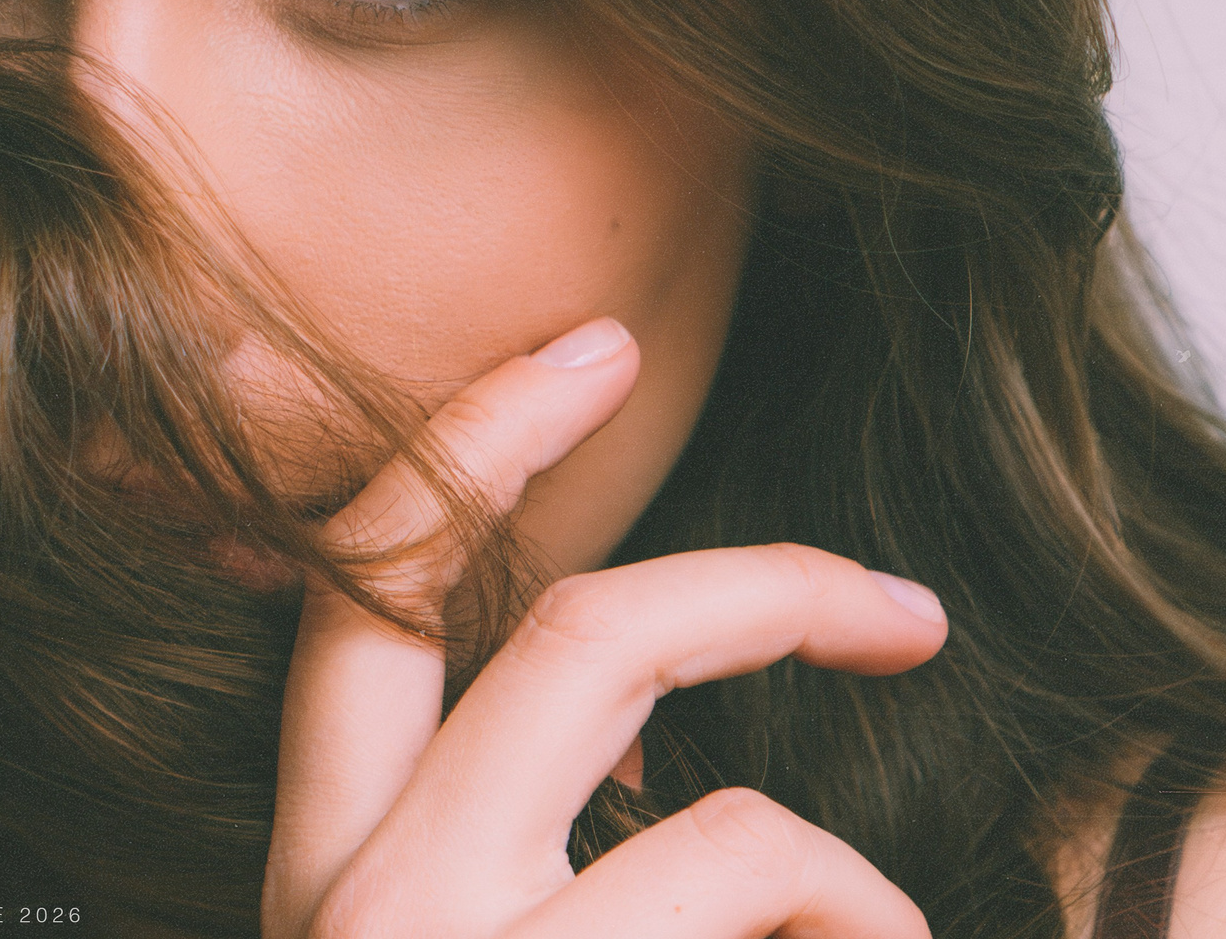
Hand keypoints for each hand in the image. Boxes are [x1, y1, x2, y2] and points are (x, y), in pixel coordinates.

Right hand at [262, 318, 944, 937]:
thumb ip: (493, 841)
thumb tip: (642, 757)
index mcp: (322, 865)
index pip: (363, 588)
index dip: (479, 439)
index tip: (601, 346)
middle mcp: (363, 899)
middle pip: (579, 635)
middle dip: (769, 594)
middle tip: (903, 611)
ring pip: (720, 812)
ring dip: (840, 870)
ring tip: (876, 935)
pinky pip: (762, 880)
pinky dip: (862, 920)